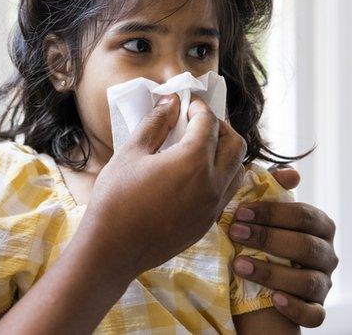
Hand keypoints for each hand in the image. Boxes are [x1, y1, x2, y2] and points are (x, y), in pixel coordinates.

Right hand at [82, 95, 246, 279]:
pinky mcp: (207, 223)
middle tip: (197, 123)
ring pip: (237, 170)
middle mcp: (212, 183)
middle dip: (220, 127)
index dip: (198, 107)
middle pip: (235, 144)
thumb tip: (171, 102)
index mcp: (193, 161)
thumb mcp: (131, 152)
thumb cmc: (116, 197)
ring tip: (200, 148)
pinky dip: (220, 176)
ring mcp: (213, 206)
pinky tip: (195, 175)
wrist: (113, 248)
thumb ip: (155, 123)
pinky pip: (226, 193)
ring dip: (225, 153)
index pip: (208, 123)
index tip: (185, 103)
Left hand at [227, 167, 338, 327]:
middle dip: (268, 238)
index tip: (239, 211)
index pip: (304, 216)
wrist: (256, 281)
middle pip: (307, 246)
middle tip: (234, 232)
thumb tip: (291, 173)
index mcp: (320, 227)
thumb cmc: (261, 238)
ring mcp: (324, 284)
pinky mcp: (316, 309)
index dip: (272, 212)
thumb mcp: (264, 214)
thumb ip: (272, 190)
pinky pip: (315, 314)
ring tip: (239, 265)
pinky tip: (275, 300)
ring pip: (309, 281)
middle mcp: (327, 254)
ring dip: (272, 272)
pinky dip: (296, 308)